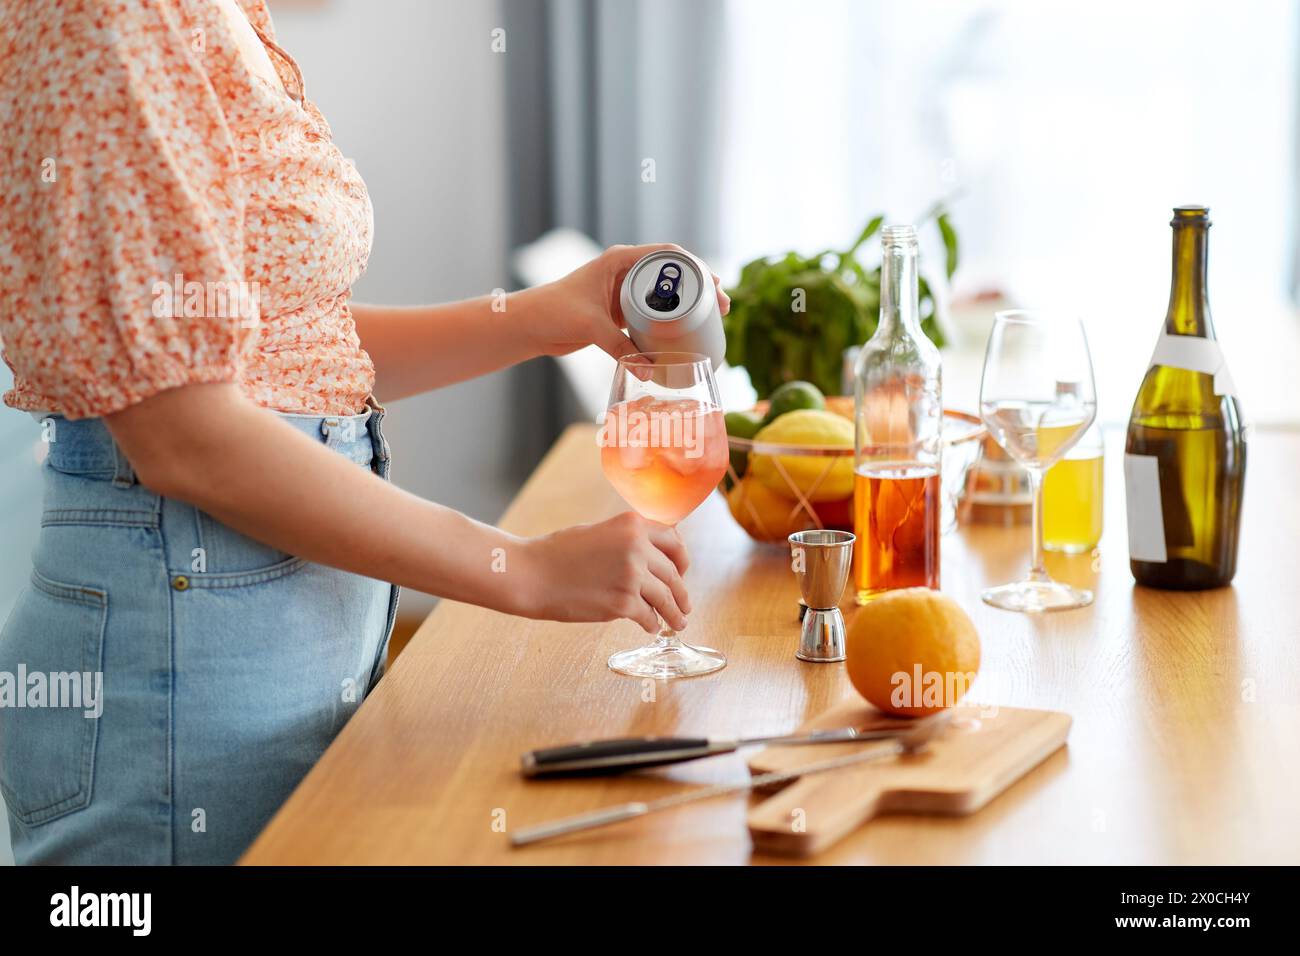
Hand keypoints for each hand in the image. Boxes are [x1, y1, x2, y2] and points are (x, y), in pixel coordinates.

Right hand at [518, 512, 691, 631]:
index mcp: (633, 524)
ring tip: (678, 622)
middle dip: (681, 592)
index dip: (682, 559)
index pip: (674, 541)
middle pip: (674, 573)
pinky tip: (651, 627)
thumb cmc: (559, 553)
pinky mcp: (623, 603)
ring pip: (667, 598)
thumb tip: (654, 555)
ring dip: (675, 613)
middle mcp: (637, 547)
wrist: (532, 573)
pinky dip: (653, 623)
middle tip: (684, 605)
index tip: (682, 572)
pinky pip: (649, 616)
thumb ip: (629, 539)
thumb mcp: (599, 531)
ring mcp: (632, 576)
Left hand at [526, 243, 729, 359]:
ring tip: (714, 317)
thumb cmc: (554, 311)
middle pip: (672, 274)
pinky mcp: (620, 312)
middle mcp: (624, 272)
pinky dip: (670, 321)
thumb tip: (647, 371)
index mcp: (619, 261)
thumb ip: (619, 348)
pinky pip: (652, 314)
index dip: (694, 266)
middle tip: (722, 304)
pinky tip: (687, 332)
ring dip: (688, 304)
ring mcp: (624, 292)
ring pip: (665, 295)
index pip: (666, 254)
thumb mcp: (591, 326)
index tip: (714, 283)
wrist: (531, 325)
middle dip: (699, 287)